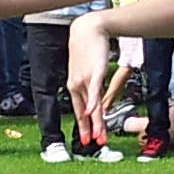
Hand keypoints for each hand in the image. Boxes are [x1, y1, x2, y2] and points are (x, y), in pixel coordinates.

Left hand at [67, 12, 116, 141]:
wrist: (88, 30)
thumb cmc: (88, 49)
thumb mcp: (88, 71)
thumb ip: (91, 86)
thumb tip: (95, 98)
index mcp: (74, 86)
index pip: (79, 110)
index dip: (83, 126)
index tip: (86, 139)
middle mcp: (76, 85)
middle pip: (84, 111)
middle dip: (90, 129)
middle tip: (94, 143)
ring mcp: (84, 79)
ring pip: (90, 106)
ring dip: (95, 122)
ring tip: (99, 136)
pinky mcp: (94, 73)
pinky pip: (93, 91)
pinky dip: (92, 103)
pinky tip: (92, 113)